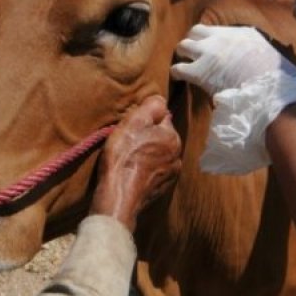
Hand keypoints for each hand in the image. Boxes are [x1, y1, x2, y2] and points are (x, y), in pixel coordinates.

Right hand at [91, 95, 181, 231]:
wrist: (118, 196)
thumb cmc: (124, 156)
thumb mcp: (135, 122)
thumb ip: (151, 106)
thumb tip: (161, 100)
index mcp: (173, 138)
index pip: (161, 119)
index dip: (144, 121)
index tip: (131, 127)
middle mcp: (177, 156)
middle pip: (160, 138)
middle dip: (146, 138)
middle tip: (126, 142)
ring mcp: (170, 176)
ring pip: (157, 156)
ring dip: (146, 155)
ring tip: (127, 159)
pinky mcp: (160, 191)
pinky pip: (153, 173)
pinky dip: (144, 171)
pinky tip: (130, 172)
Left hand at [170, 24, 295, 96]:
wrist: (268, 89)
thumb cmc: (275, 78)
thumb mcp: (269, 55)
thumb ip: (258, 52)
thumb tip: (259, 60)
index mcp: (242, 33)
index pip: (219, 29)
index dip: (211, 39)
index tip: (211, 47)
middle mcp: (222, 37)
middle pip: (196, 31)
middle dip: (193, 41)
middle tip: (193, 54)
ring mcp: (208, 52)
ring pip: (183, 45)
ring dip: (184, 55)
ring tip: (185, 64)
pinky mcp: (199, 71)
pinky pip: (178, 68)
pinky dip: (177, 72)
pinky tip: (179, 78)